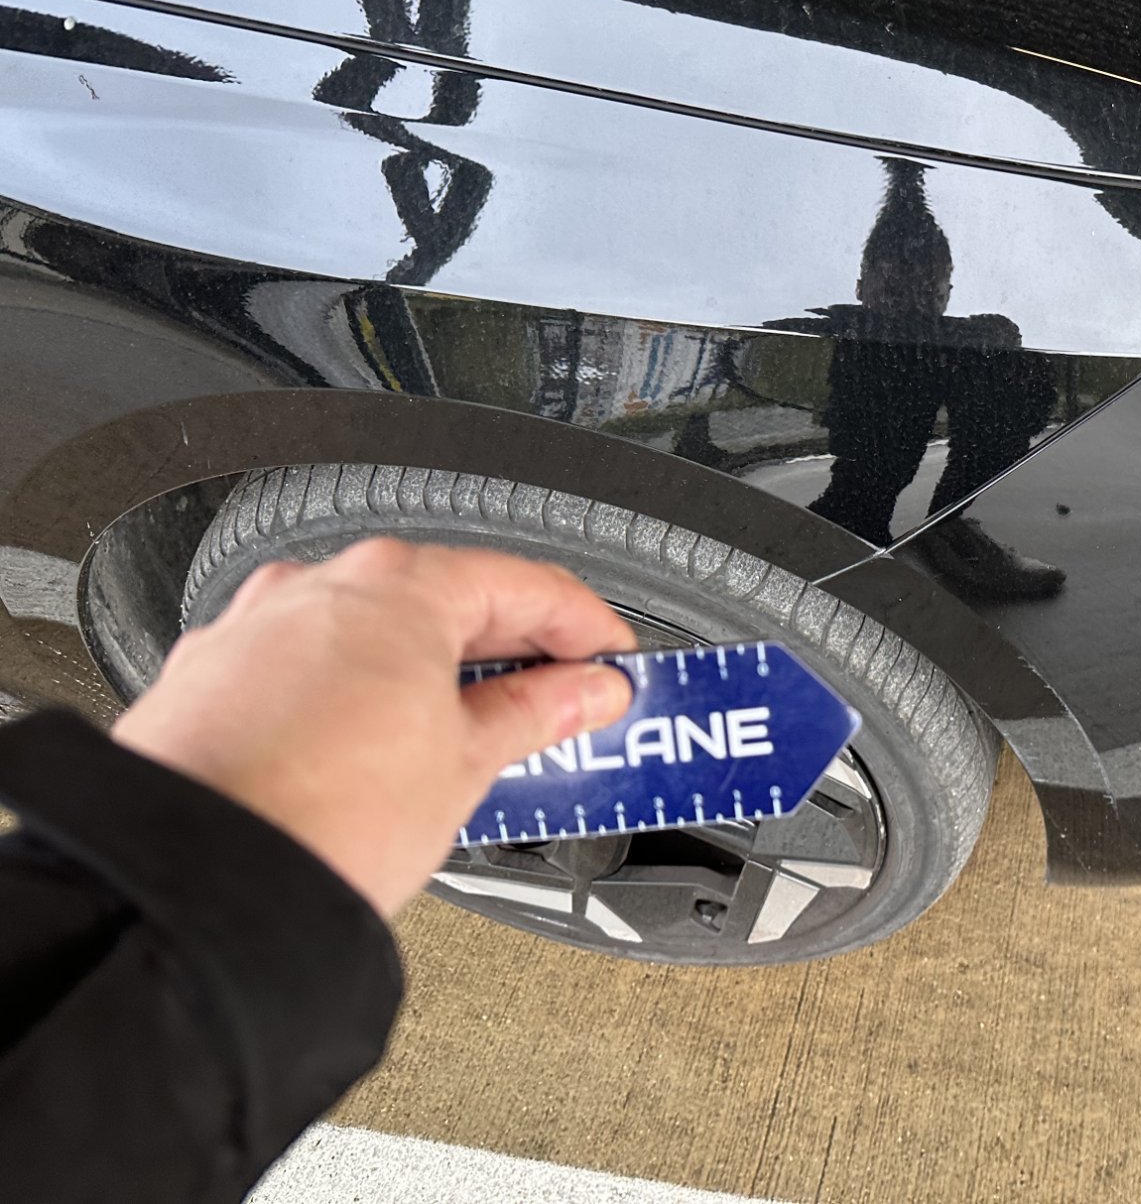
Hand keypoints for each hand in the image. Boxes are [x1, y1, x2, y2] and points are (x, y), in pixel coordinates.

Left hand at [112, 539, 635, 917]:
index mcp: (396, 586)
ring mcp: (255, 631)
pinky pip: (310, 672)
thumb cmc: (314, 819)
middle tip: (567, 704)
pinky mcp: (208, 682)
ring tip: (479, 740)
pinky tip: (387, 751)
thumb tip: (583, 693)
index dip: (588, 630)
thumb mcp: (465, 766)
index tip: (613, 666)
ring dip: (434, 677)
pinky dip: (360, 699)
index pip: (527, 585)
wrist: (191, 890)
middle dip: (513, 655)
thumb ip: (536, 715)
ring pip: (372, 637)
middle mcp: (317, 588)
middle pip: (447, 601)